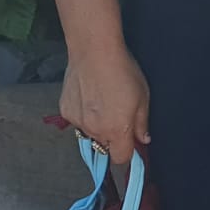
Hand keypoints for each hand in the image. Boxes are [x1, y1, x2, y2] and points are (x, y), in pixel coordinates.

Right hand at [59, 45, 150, 167]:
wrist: (94, 51)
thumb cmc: (122, 71)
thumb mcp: (143, 97)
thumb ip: (142, 123)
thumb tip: (143, 139)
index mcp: (117, 131)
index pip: (121, 159)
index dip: (128, 151)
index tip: (131, 140)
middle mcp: (95, 131)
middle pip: (105, 146)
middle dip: (113, 136)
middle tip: (117, 113)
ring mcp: (77, 122)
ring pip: (90, 133)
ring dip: (97, 124)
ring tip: (102, 100)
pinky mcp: (66, 111)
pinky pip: (78, 120)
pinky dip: (84, 113)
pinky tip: (89, 94)